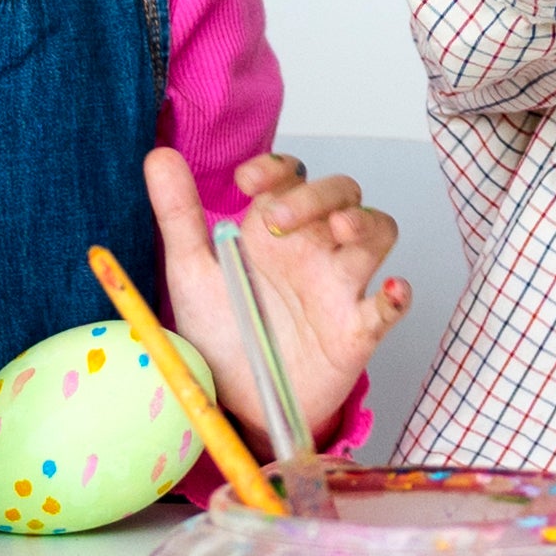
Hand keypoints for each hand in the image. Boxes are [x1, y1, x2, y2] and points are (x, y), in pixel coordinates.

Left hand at [152, 149, 408, 446]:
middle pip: (342, 194)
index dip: (277, 168)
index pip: (292, 176)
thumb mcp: (192, 272)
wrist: (233, 399)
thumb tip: (158, 156)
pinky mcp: (356, 330)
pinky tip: (390, 290)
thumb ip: (179, 216)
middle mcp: (314, 248)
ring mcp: (339, 286)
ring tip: (339, 233)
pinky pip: (389, 307)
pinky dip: (397, 296)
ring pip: (379, 231)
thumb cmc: (222, 329)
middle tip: (277, 221)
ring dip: (365, 224)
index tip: (246, 181)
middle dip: (317, 195)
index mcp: (275, 229)